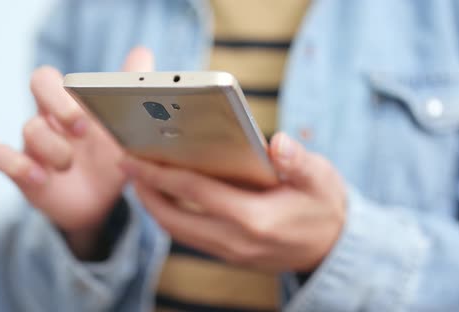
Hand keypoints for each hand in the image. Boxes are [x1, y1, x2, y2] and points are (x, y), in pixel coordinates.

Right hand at [0, 47, 154, 256]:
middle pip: (39, 82)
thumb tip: (141, 52)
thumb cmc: (111, 160)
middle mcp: (50, 117)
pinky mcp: (23, 172)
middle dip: (59, 103)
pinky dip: (17, 165)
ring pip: (29, 128)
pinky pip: (0, 156)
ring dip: (54, 148)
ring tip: (69, 165)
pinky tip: (41, 178)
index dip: (66, 91)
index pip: (56, 76)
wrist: (101, 203)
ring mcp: (34, 144)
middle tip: (81, 129)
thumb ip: (133, 96)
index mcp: (72, 104)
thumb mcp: (126, 132)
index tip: (89, 118)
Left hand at [120, 132, 345, 270]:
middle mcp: (236, 240)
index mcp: (254, 218)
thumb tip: (279, 143)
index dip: (160, 174)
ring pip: (178, 231)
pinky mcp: (229, 255)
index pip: (194, 192)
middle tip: (125, 165)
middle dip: (145, 191)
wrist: (334, 248)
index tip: (134, 157)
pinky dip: (171, 216)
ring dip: (153, 205)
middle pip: (174, 218)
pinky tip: (165, 196)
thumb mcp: (321, 179)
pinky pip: (189, 236)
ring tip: (138, 179)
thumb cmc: (325, 207)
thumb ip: (299, 161)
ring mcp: (230, 252)